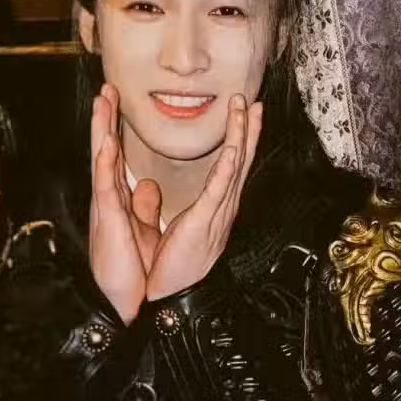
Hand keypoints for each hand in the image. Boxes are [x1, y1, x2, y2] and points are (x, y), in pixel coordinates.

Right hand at [88, 84, 159, 323]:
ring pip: (102, 160)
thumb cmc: (130, 267)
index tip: (115, 100)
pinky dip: (106, 164)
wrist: (125, 300)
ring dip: (101, 129)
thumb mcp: (141, 229)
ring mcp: (107, 207)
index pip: (118, 155)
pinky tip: (106, 143)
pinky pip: (107, 187)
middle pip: (106, 149)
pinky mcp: (109, 220)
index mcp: (121, 199)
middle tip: (105, 87)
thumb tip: (146, 186)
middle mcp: (111, 198)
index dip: (116, 127)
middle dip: (105, 118)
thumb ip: (142, 206)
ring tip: (102, 101)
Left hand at [143, 94, 262, 299]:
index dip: (238, 139)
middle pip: (240, 161)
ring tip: (245, 110)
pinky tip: (235, 149)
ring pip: (234, 167)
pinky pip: (219, 190)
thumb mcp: (164, 227)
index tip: (243, 114)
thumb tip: (147, 186)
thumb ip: (155, 204)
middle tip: (253, 101)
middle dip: (248, 130)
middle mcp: (221, 208)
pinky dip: (228, 168)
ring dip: (241, 137)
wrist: (171, 299)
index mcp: (213, 208)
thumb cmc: (168, 267)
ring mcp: (217, 214)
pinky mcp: (205, 222)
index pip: (229, 167)